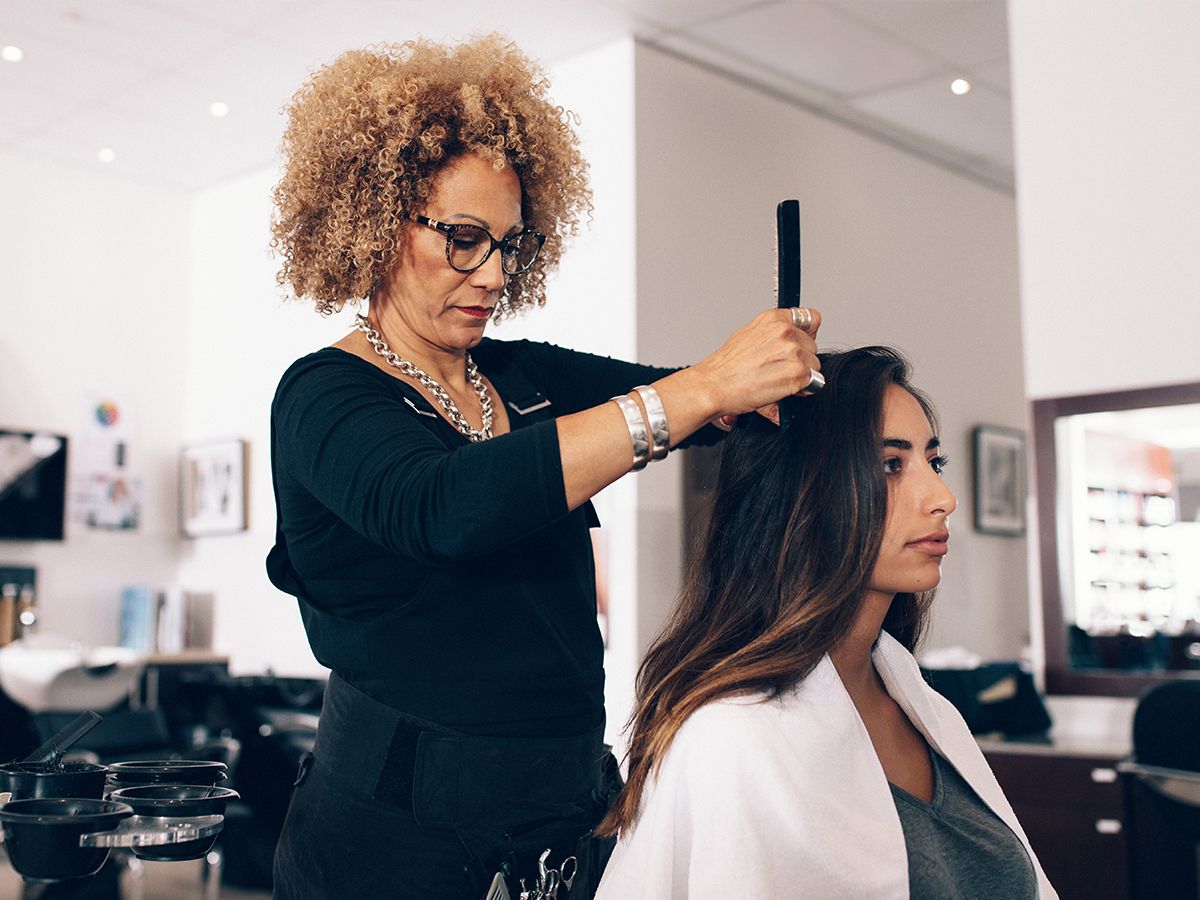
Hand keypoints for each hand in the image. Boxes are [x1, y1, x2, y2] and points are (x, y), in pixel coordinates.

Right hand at [692, 307, 821, 418]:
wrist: (713, 386)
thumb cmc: (723, 368)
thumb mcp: (747, 336)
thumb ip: (773, 334)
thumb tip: (788, 341)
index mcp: (773, 318)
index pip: (810, 318)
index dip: (807, 334)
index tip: (801, 344)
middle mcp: (785, 331)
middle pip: (813, 346)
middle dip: (801, 360)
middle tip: (778, 370)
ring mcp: (792, 351)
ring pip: (814, 366)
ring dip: (801, 376)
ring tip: (776, 380)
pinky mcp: (797, 373)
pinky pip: (813, 383)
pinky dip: (801, 390)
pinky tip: (780, 389)